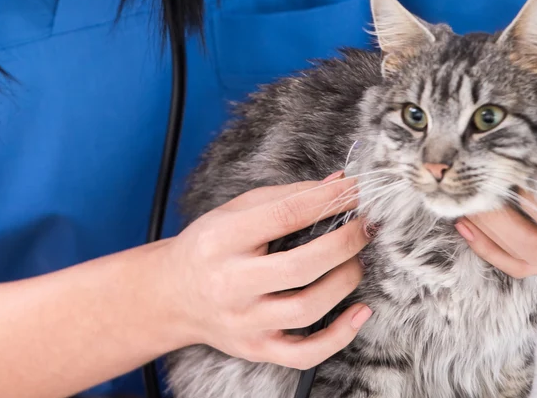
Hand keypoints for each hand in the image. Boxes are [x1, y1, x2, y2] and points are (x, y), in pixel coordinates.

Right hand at [164, 172, 371, 368]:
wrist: (172, 294)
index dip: (327, 200)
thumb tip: (336, 183)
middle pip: (300, 266)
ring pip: (307, 309)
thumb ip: (286, 196)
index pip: (285, 215)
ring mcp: (244, 321)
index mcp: (223, 238)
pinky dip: (340, 336)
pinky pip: (305, 354)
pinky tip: (359, 311)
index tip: (355, 190)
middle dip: (344, 243)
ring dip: (344, 281)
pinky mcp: (256, 349)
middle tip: (365, 227)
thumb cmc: (209, 245)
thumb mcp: (234, 210)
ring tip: (356, 260)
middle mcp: (231, 282)